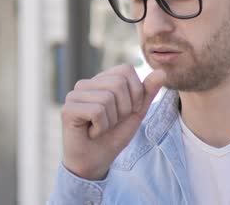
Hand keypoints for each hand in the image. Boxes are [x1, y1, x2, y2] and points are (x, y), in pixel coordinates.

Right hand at [60, 65, 165, 179]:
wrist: (97, 160)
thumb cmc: (114, 134)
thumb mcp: (137, 112)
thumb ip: (147, 92)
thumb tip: (162, 72)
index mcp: (103, 79)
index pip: (126, 69)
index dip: (135, 92)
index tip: (129, 110)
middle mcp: (87, 83)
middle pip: (118, 83)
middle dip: (124, 109)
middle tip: (112, 122)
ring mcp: (75, 94)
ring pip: (107, 98)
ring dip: (111, 121)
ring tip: (101, 127)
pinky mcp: (68, 108)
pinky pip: (96, 111)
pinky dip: (101, 127)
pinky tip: (92, 132)